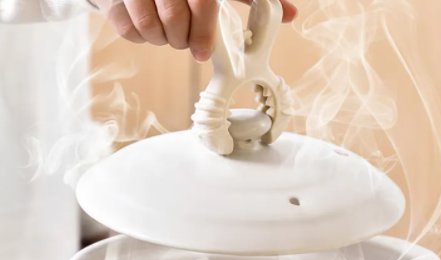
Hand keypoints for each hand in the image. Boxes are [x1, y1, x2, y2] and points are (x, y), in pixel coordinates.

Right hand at [91, 0, 297, 61]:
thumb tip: (292, 14)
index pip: (204, 3)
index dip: (204, 32)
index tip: (203, 53)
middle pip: (176, 19)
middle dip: (183, 40)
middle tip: (184, 39)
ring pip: (151, 28)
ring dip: (162, 40)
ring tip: (166, 30)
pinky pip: (128, 31)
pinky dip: (139, 37)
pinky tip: (146, 26)